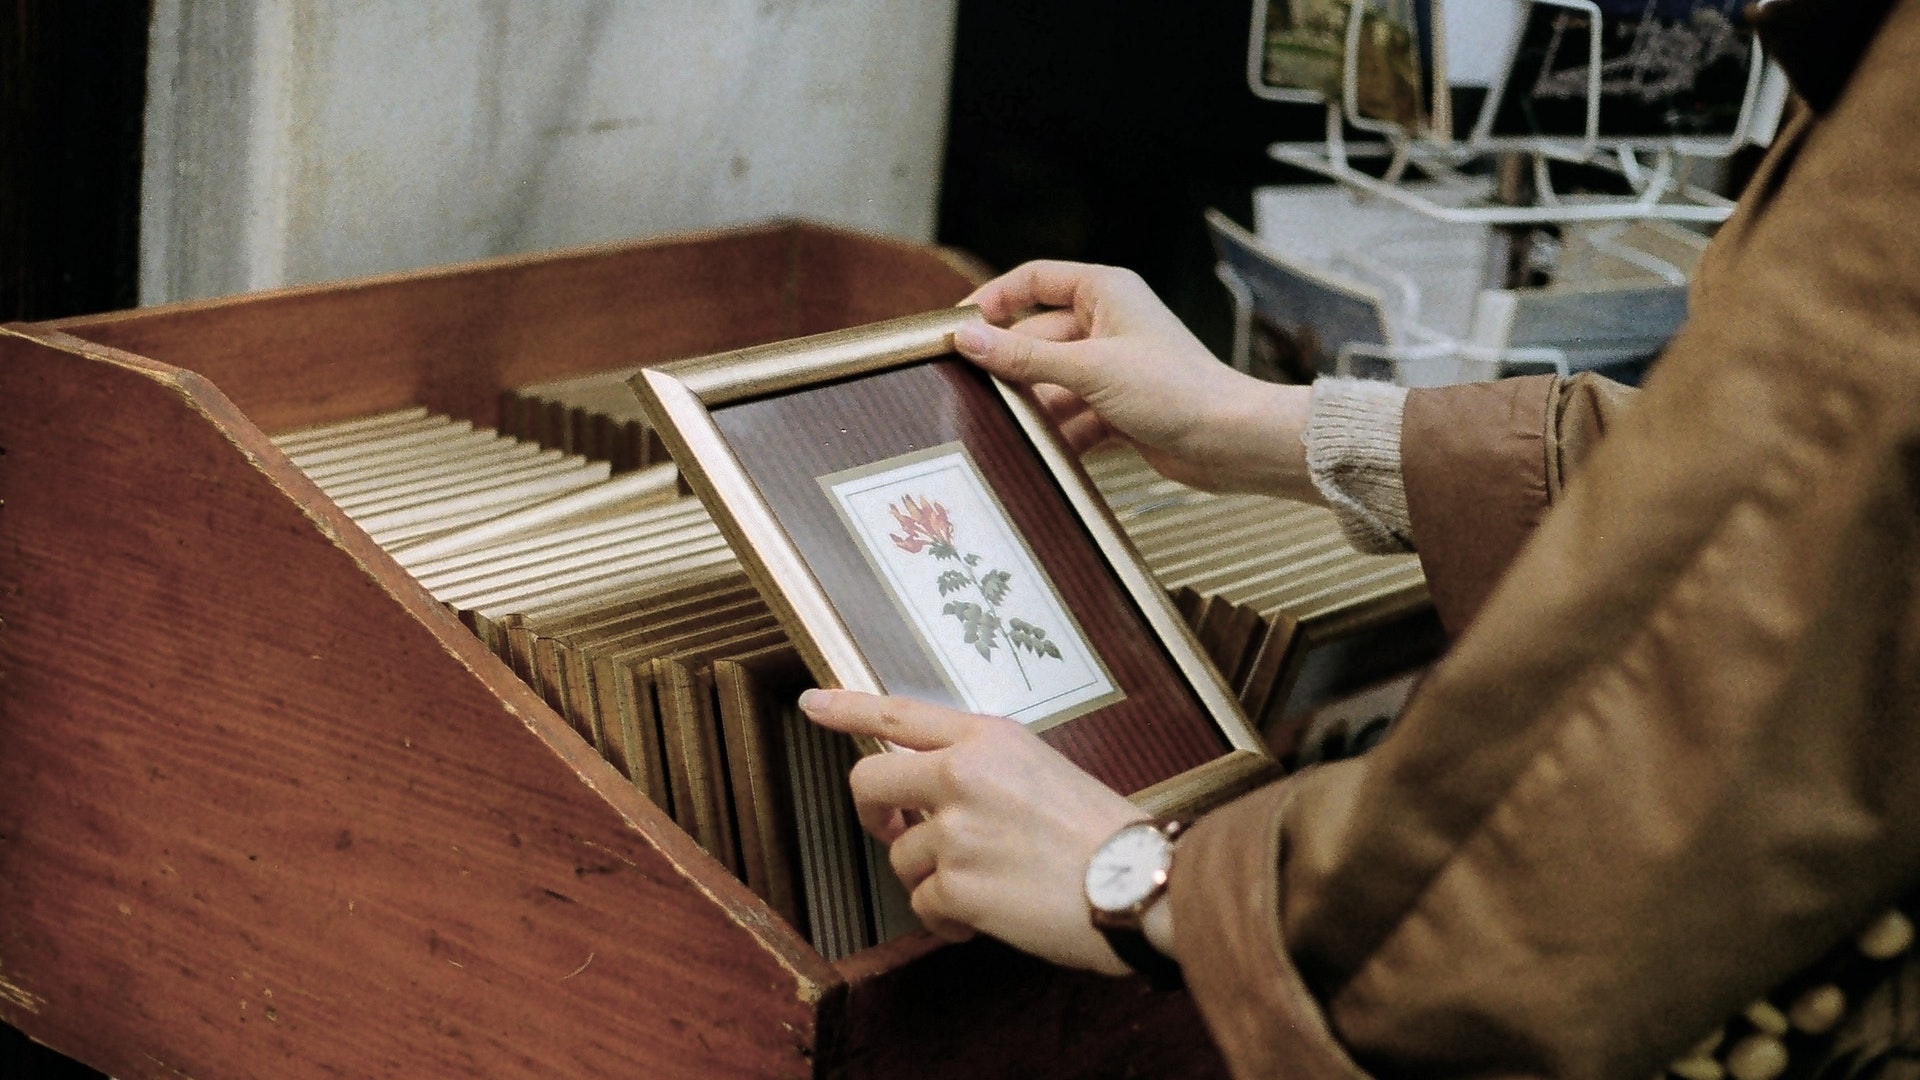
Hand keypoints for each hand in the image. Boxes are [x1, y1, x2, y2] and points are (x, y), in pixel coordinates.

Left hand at [798, 687, 1146, 974]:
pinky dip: (950, 920)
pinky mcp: (957, 887)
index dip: (847, 708)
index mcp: (988, 738)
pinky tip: (989, 917)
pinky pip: (925, 906)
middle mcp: (962, 775)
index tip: (813, 704)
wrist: (1139, 883)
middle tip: (896, 834)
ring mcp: (955, 831)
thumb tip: (933, 797)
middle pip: (868, 783)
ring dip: (933, 880)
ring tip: (987, 886)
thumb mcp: (1042, 770)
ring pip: (900, 858)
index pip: (899, 713)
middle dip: (875, 817)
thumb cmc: (1104, 834)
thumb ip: (983, 771)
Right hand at [955, 260, 1319, 502]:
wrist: (1230, 442)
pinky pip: (1072, 415)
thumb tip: (968, 338)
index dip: (994, 299)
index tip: (959, 327)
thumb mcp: (1089, 369)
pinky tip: (1044, 453)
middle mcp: (1108, 324)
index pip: (1035, 281)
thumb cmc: (1175, 390)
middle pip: (1037, 339)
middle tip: (975, 394)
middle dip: (1013, 369)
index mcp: (1105, 293)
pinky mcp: (1119, 408)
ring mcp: (1113, 368)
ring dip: (1035, 408)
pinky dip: (1060, 434)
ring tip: (1010, 431)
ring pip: (1052, 382)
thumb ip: (1024, 355)